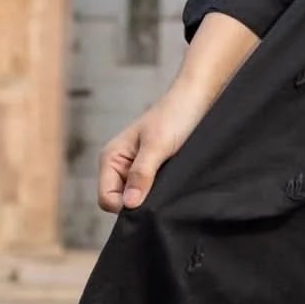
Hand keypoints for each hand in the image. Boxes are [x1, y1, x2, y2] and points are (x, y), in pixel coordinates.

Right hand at [96, 79, 210, 213]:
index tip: (150, 201)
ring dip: (152, 197)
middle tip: (163, 192)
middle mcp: (120, 166)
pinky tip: (175, 183)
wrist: (198, 97)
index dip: (125, 206)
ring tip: (171, 184)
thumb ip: (141, 174)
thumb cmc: (175, 115)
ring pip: (138, 198)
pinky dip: (162, 191)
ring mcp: (137, 169)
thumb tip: (129, 204)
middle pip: (121, 201)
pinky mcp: (155, 170)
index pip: (106, 198)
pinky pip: (152, 191)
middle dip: (139, 202)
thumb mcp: (158, 145)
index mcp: (111, 158)